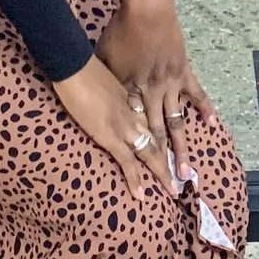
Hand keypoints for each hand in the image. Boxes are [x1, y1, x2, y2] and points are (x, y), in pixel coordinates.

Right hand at [51, 52, 171, 196]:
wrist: (76, 64)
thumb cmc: (86, 64)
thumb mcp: (108, 71)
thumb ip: (114, 82)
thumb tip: (110, 86)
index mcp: (134, 97)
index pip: (153, 119)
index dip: (163, 134)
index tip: (172, 146)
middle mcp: (135, 113)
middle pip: (158, 138)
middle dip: (171, 158)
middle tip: (183, 175)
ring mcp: (125, 125)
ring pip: (149, 152)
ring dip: (161, 172)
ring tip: (172, 190)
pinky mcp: (111, 137)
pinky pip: (127, 163)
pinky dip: (134, 180)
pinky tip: (141, 195)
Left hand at [96, 0, 215, 174]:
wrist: (146, 9)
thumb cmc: (121, 31)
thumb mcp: (105, 57)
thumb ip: (107, 80)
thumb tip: (99, 92)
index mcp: (132, 93)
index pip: (134, 130)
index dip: (137, 154)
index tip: (140, 177)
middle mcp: (152, 94)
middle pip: (157, 133)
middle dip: (162, 162)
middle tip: (169, 185)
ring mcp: (171, 83)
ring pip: (177, 122)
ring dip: (182, 147)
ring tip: (188, 169)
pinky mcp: (184, 70)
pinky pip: (196, 93)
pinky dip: (204, 107)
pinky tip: (211, 122)